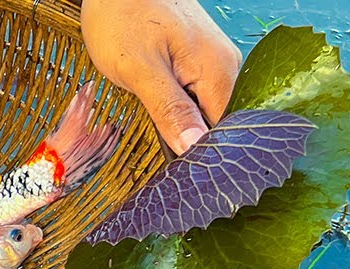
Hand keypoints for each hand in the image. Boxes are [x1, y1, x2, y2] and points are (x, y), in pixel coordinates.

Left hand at [81, 0, 241, 153]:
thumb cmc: (122, 16)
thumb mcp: (140, 70)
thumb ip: (169, 110)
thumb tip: (193, 147)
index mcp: (219, 70)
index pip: (227, 131)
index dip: (204, 154)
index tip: (182, 171)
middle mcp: (225, 67)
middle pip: (220, 124)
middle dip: (195, 143)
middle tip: (166, 153)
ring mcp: (214, 64)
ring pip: (207, 112)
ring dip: (185, 127)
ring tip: (162, 128)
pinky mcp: (198, 63)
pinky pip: (197, 97)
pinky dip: (181, 111)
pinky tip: (163, 112)